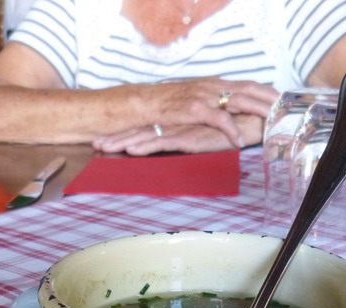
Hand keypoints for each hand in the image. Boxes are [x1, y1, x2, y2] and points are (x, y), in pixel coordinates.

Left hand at [94, 115, 265, 155]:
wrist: (250, 120)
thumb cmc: (228, 127)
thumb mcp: (201, 134)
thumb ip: (185, 137)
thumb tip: (170, 143)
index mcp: (175, 121)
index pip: (144, 125)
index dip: (124, 132)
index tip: (104, 138)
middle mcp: (174, 122)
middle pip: (138, 129)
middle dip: (115, 137)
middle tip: (94, 143)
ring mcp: (180, 128)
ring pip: (145, 135)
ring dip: (123, 142)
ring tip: (103, 147)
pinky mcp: (190, 135)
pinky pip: (164, 141)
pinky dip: (146, 145)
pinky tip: (131, 150)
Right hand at [135, 77, 277, 146]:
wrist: (145, 103)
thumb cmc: (170, 104)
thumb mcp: (197, 99)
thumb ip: (215, 101)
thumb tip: (231, 109)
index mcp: (216, 84)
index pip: (248, 84)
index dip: (268, 92)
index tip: (284, 100)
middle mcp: (213, 87)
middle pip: (249, 90)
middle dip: (270, 99)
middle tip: (287, 110)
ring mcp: (204, 97)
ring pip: (238, 100)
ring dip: (258, 110)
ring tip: (273, 122)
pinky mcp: (194, 109)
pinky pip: (218, 118)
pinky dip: (230, 129)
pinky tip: (239, 141)